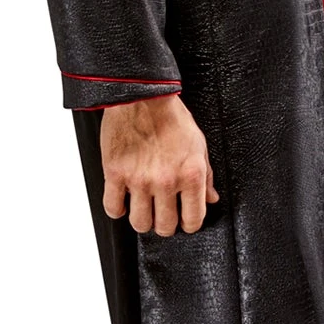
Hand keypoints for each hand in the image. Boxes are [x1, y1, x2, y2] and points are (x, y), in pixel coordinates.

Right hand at [100, 93, 218, 234]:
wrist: (142, 96)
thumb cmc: (171, 116)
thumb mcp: (198, 144)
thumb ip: (206, 175)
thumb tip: (211, 198)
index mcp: (190, 175)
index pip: (193, 219)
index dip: (189, 224)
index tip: (184, 220)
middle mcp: (166, 181)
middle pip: (165, 227)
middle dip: (165, 225)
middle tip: (162, 215)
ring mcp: (139, 180)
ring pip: (139, 223)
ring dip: (142, 220)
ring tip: (143, 209)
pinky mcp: (115, 173)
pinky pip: (112, 207)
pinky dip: (117, 209)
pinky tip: (123, 201)